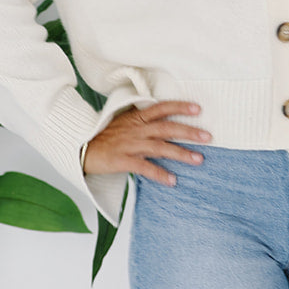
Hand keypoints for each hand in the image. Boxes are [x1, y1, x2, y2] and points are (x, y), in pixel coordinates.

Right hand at [82, 100, 210, 186]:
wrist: (80, 147)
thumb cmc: (102, 135)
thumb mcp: (122, 121)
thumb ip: (141, 120)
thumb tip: (161, 120)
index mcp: (135, 117)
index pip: (161, 108)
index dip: (180, 107)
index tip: (198, 109)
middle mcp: (136, 129)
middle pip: (167, 128)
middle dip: (189, 132)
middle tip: (208, 137)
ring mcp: (130, 144)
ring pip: (161, 147)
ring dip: (181, 153)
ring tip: (199, 159)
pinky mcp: (123, 160)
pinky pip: (145, 167)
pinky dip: (160, 174)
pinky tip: (172, 180)